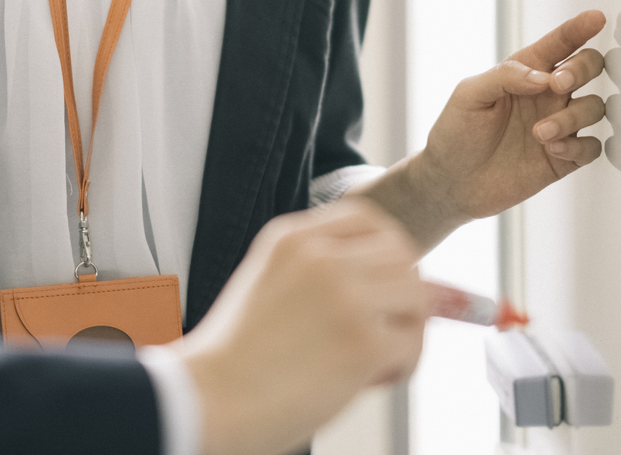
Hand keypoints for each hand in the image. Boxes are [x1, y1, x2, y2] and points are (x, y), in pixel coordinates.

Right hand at [172, 202, 426, 454]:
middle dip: (402, 295)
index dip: (387, 252)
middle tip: (382, 330)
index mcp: (291, 238)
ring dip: (406, 330)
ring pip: (416, 295)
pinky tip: (368, 381)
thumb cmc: (233, 359)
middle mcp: (321, 257)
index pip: (369, 220)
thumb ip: (321, 275)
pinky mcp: (361, 342)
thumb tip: (398, 288)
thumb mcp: (268, 286)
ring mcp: (344, 296)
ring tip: (374, 360)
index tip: (380, 286)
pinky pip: (413, 344)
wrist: (204, 401)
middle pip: (402, 255)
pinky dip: (401, 366)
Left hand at [361, 10, 608, 249]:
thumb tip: (544, 76)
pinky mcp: (564, 157)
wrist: (451, 182)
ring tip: (540, 132)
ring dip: (573, 116)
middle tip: (558, 84)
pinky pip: (592, 147)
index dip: (578, 29)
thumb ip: (505, 76)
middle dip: (581, 69)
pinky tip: (553, 149)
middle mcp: (548, 95)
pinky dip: (579, 145)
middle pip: (589, 68)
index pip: (559, 44)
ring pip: (595, 107)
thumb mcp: (469, 94)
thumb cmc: (456, 133)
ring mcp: (559, 125)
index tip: (596, 18)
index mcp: (526, 71)